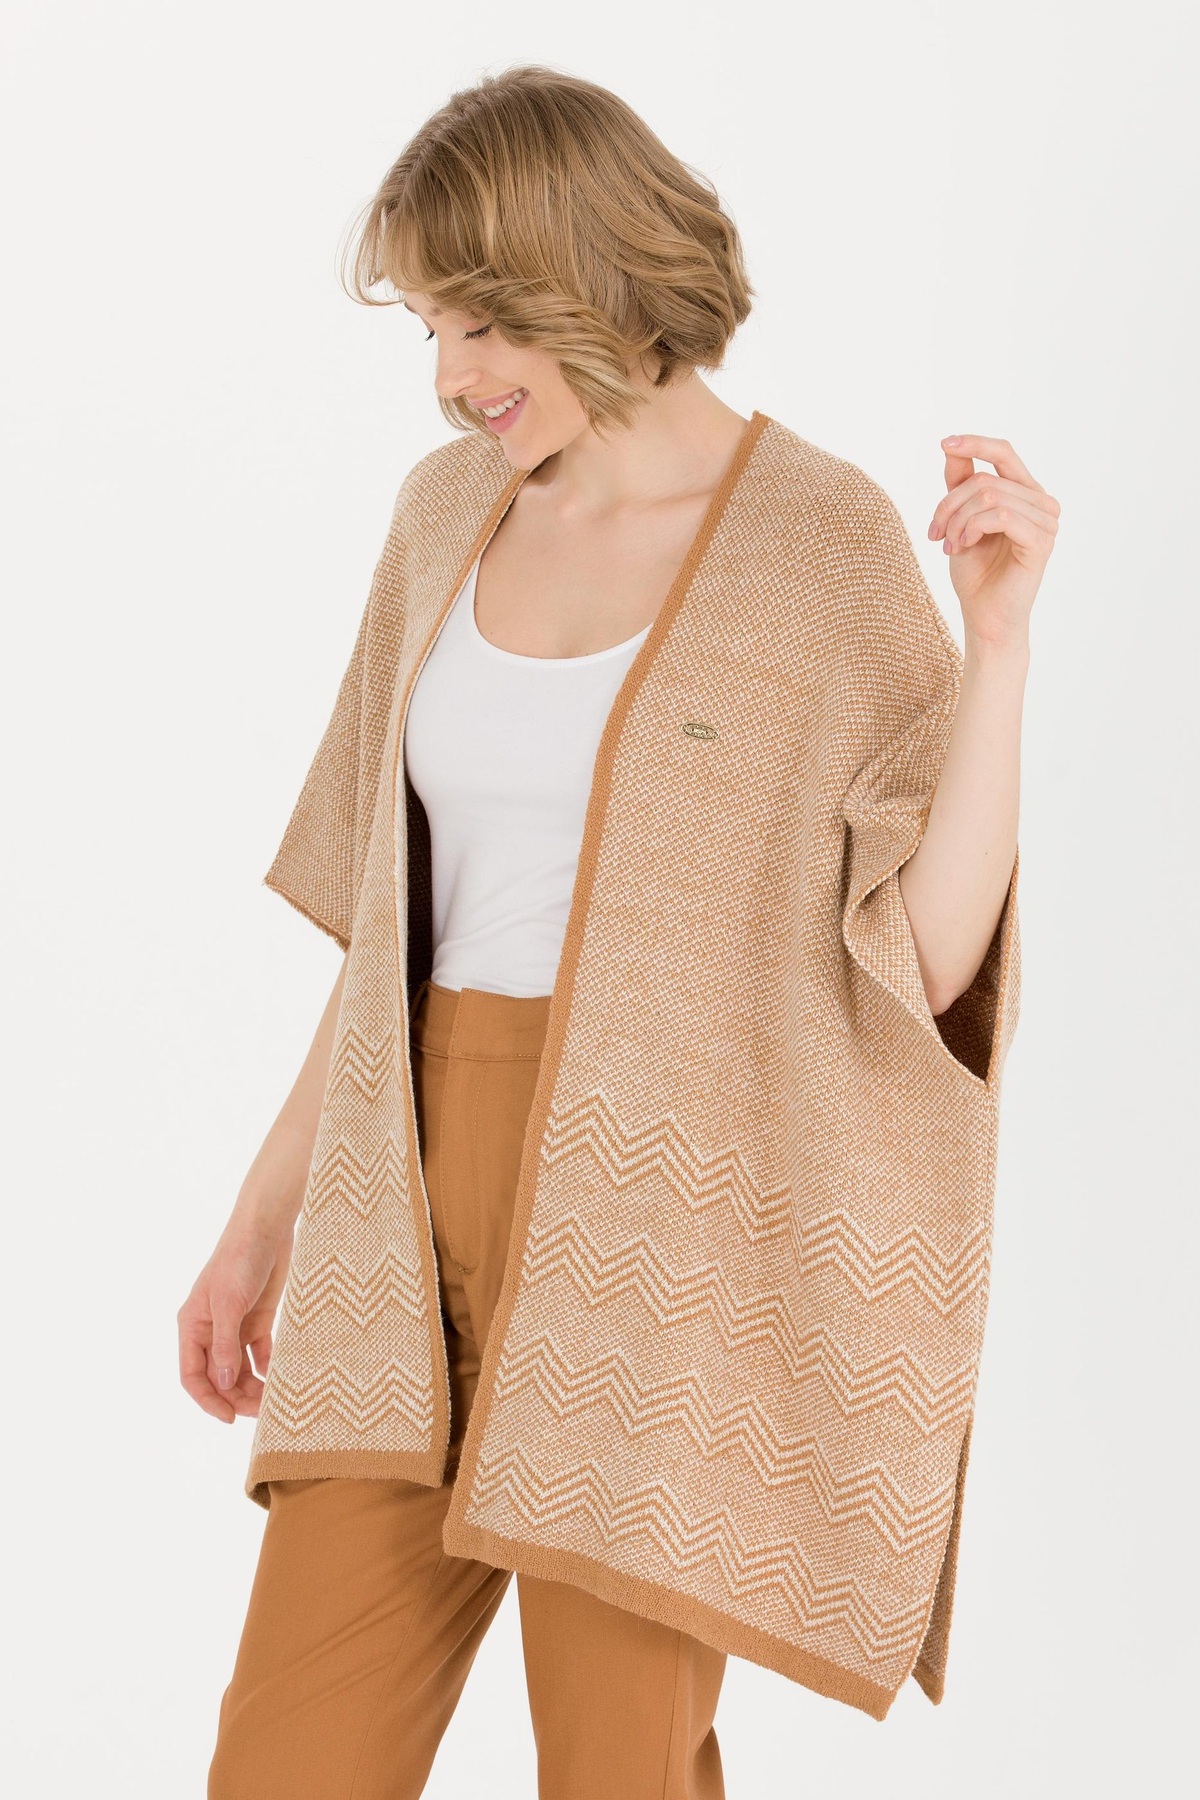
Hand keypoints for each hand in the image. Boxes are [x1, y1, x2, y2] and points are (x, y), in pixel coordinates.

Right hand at [177, 1226, 292, 1423]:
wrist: (268, 1228)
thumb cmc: (240, 1259)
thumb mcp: (229, 1303)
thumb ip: (225, 1344)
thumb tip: (223, 1384)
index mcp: (192, 1326)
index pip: (192, 1375)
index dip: (208, 1401)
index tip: (228, 1419)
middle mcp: (210, 1330)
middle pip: (219, 1377)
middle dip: (236, 1398)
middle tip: (262, 1412)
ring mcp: (235, 1326)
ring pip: (239, 1369)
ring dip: (253, 1387)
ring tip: (273, 1400)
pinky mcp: (258, 1319)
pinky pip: (259, 1353)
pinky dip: (266, 1368)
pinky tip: (278, 1377)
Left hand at [927, 434, 1059, 650]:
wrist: (984, 616)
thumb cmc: (975, 572)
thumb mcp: (960, 520)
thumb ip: (960, 484)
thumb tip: (950, 447)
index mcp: (1025, 493)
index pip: (1004, 453)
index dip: (975, 443)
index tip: (944, 443)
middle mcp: (1041, 502)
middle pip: (986, 480)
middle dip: (950, 504)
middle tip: (935, 532)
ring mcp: (1046, 521)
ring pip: (989, 497)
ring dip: (958, 520)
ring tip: (949, 544)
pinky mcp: (1042, 541)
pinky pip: (1001, 517)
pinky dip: (973, 529)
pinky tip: (963, 547)